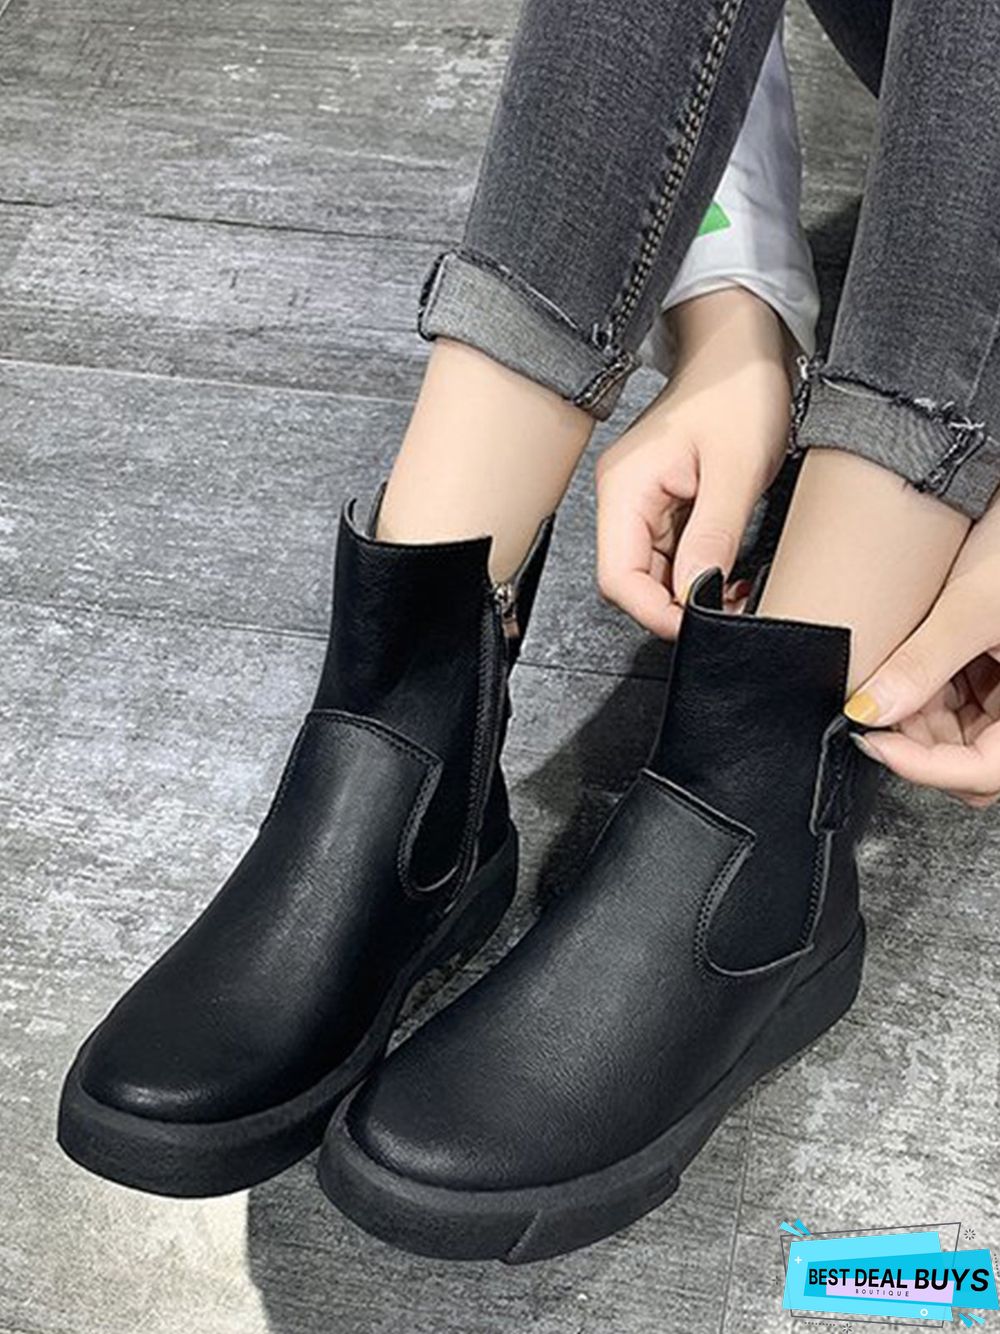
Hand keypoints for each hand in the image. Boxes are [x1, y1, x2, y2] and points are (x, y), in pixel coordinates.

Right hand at [595, 287, 792, 636]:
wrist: (745, 351)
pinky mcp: (665, 505)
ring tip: (737, 590)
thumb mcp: (736, 468)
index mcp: (625, 489)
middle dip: (678, 606)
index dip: (656, 611)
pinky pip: (673, 555)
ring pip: (655, 574)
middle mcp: (624, 500)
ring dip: (692, 592)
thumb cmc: (737, 390)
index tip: (702, 624)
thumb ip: (714, 534)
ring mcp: (643, 504)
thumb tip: (698, 594)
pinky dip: (700, 572)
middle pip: (632, 582)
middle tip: (729, 610)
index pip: (618, 577)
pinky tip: (730, 572)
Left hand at [845, 492, 999, 807]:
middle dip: (918, 737)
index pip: (982, 773)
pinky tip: (910, 658)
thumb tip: (869, 710)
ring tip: (891, 673)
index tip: (870, 739)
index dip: (924, 767)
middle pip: (969, 758)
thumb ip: (923, 663)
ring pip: (960, 731)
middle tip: (871, 702)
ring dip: (920, 711)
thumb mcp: (976, 603)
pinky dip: (931, 686)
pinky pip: (964, 698)